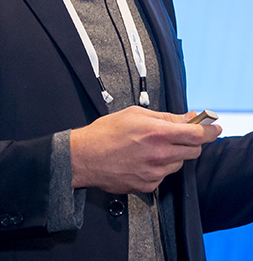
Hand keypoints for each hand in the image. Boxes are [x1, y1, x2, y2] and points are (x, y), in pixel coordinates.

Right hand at [70, 105, 221, 192]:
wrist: (86, 157)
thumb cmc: (106, 133)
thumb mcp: (135, 114)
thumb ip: (165, 117)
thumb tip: (186, 117)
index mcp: (157, 133)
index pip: (196, 134)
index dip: (209, 130)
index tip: (214, 128)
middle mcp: (159, 155)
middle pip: (193, 151)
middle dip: (191, 141)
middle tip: (179, 135)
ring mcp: (155, 172)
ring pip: (179, 164)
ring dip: (173, 154)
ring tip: (152, 146)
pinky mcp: (148, 185)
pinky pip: (164, 175)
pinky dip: (159, 166)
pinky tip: (143, 159)